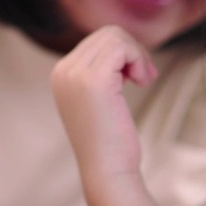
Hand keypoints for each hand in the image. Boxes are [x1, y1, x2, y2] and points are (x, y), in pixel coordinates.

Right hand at [51, 25, 157, 182]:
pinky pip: (122, 47)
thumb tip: (124, 44)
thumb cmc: (110, 141)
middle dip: (133, 51)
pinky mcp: (93, 79)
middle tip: (145, 77)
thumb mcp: (101, 98)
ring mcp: (75, 74)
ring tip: (143, 80)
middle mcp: (62, 71)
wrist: (107, 171)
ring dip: (138, 56)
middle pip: (107, 34)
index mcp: (61, 74)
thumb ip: (104, 71)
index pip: (97, 40)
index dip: (124, 52)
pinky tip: (141, 82)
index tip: (137, 75)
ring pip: (115, 37)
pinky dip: (139, 59)